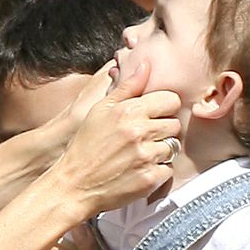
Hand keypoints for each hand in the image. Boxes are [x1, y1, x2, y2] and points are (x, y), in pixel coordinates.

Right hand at [53, 61, 180, 218]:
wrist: (74, 185)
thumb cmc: (85, 146)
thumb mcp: (100, 111)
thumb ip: (126, 87)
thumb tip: (146, 64)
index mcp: (128, 111)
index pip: (170, 100)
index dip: (163, 108)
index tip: (153, 116)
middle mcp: (139, 132)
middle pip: (174, 124)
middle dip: (162, 130)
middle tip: (143, 138)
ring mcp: (145, 156)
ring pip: (172, 148)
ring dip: (160, 152)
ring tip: (139, 155)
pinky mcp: (149, 179)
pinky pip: (168, 170)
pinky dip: (157, 172)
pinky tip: (139, 170)